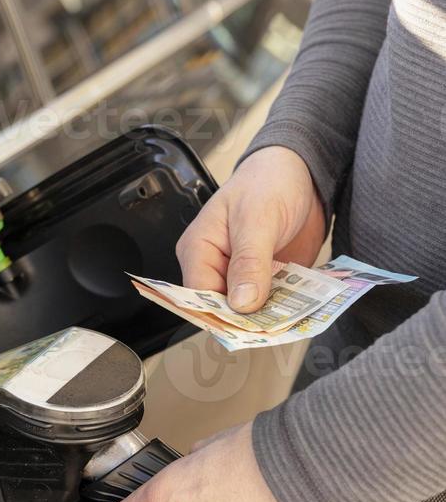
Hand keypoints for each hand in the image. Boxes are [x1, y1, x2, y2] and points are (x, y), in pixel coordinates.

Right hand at [176, 146, 325, 311]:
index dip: (220, 314)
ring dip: (269, 318)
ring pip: (249, 311)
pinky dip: (284, 310)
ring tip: (291, 322)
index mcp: (199, 250)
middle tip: (273, 327)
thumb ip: (249, 261)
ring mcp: (242, 277)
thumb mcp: (257, 219)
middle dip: (247, 320)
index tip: (246, 327)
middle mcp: (216, 267)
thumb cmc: (268, 182)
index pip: (199, 295)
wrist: (303, 173)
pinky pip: (272, 304)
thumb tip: (241, 302)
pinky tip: (300, 312)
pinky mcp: (267, 282)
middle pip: (223, 308)